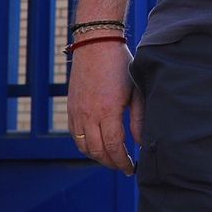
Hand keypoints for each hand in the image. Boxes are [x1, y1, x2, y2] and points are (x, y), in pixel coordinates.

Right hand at [67, 36, 139, 173]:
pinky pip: (74, 135)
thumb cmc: (120, 65)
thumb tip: (140, 142)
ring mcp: (77, 112)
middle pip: (98, 151)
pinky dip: (84, 146)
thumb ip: (138, 118)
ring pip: (83, 147)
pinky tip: (96, 145)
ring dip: (97, 157)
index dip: (122, 161)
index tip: (131, 168)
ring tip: (111, 158)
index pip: (114, 147)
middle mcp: (89, 115)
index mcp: (108, 111)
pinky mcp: (71, 108)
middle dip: (111, 163)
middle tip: (122, 166)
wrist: (95, 44)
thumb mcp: (135, 90)